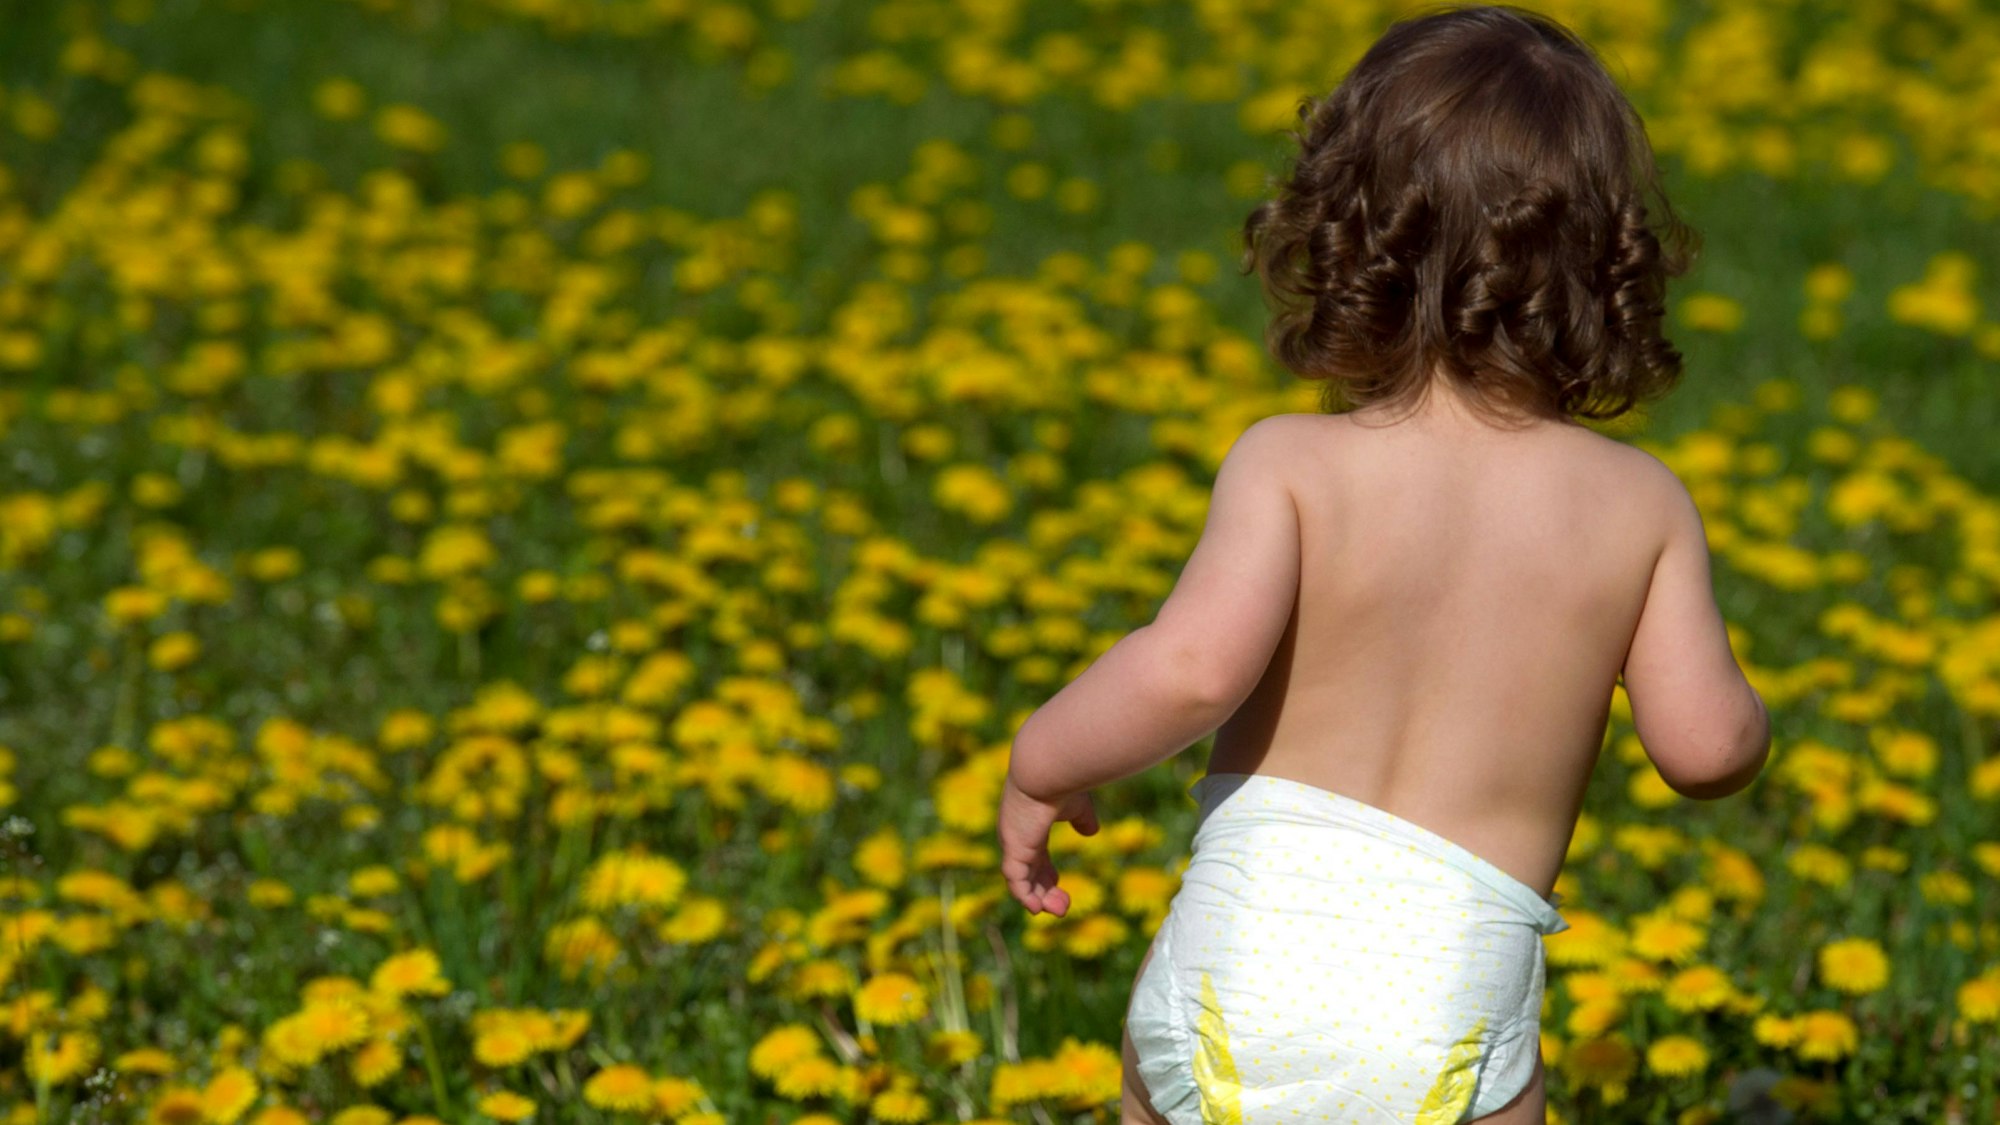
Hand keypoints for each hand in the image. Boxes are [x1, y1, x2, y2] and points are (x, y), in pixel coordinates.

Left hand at [998, 772, 1098, 915]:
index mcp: (1029, 826)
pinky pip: (1015, 880)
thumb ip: (1082, 819)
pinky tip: (1036, 908)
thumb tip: (1092, 832)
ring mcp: (1013, 842)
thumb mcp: (1077, 804)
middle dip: (1045, 892)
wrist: (1046, 768)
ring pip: (1021, 881)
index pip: (1034, 857)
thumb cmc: (1063, 781)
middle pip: (1028, 873)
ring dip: (1039, 899)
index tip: (1059, 885)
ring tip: (1058, 911)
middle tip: (1063, 907)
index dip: (1045, 874)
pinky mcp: (1014, 848)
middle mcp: (1017, 836)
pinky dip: (1025, 896)